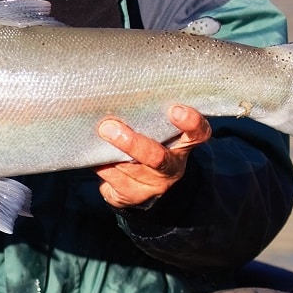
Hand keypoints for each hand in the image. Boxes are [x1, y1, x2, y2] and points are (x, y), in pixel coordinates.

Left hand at [94, 105, 210, 208]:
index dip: (191, 122)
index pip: (198, 134)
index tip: (174, 109)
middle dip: (132, 143)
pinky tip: (94, 152)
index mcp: (183, 145)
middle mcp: (172, 167)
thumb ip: (149, 117)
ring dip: (110, 151)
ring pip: (128, 168)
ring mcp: (152, 185)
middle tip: (109, 127)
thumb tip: (120, 96)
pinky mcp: (132, 195)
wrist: (140, 186)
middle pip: (157, 158)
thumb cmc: (148, 144)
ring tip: (98, 134)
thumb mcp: (156, 131)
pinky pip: (112, 177)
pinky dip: (100, 163)